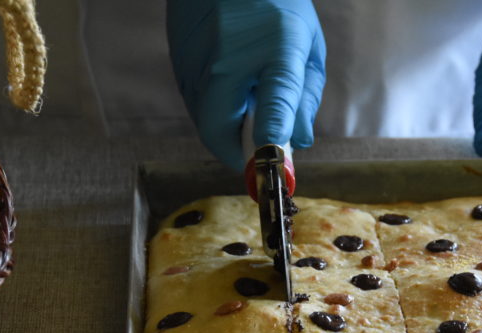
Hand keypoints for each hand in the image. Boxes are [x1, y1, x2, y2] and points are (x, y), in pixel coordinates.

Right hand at [167, 0, 325, 169]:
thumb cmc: (275, 3)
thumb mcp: (304, 46)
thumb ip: (303, 97)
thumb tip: (298, 141)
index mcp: (275, 50)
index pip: (273, 112)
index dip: (271, 148)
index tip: (275, 168)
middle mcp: (228, 60)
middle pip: (220, 133)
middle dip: (240, 148)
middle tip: (258, 146)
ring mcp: (196, 62)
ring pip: (206, 120)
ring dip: (227, 126)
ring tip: (247, 99)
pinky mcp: (178, 61)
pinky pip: (195, 100)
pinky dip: (214, 106)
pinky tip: (229, 81)